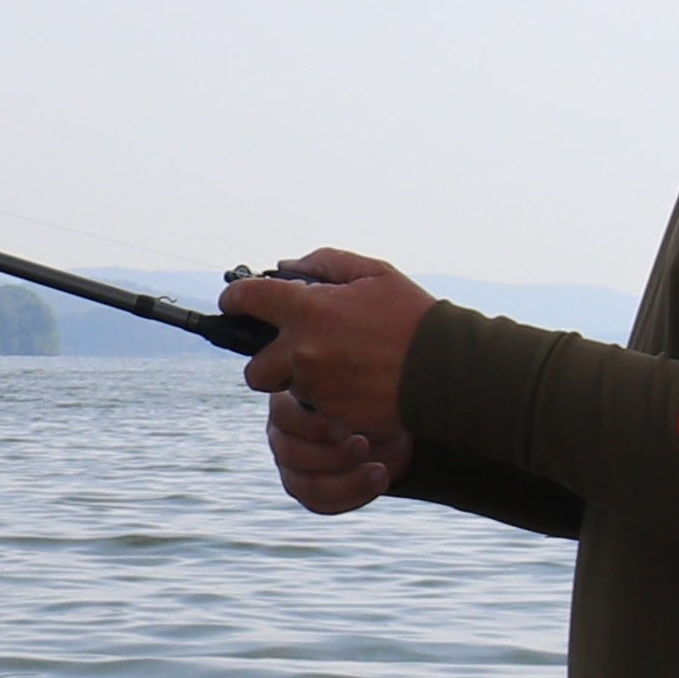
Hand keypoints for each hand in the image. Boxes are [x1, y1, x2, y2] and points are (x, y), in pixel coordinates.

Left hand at [227, 249, 434, 517]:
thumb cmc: (413, 317)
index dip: (234, 299)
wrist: (445, 370)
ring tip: (339, 365)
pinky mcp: (330, 414)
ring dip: (302, 380)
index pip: (246, 300)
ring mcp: (315, 387)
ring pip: (287, 390)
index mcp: (308, 310)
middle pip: (253, 369)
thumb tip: (288, 266)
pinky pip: (315, 408)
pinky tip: (355, 383)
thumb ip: (326, 263)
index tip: (234, 302)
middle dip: (267, 362)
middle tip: (293, 351)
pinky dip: (327, 398)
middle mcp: (302, 351)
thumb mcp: (374, 274)